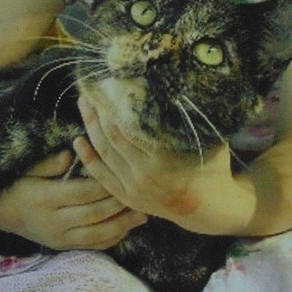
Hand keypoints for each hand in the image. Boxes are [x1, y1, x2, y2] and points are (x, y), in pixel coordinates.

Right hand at [0, 149, 147, 250]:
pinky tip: (127, 230)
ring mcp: (58, 238)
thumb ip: (49, 163)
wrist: (1, 212)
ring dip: (122, 226)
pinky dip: (110, 240)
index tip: (124, 175)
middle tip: (142, 195)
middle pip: (93, 214)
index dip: (105, 185)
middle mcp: (53, 222)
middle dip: (120, 205)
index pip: (82, 193)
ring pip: (95, 235)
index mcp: (45, 199)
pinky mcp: (62, 247)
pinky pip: (90, 246)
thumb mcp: (28, 169)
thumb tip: (69, 155)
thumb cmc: (18, 183)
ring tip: (143, 215)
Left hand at [74, 97, 236, 228]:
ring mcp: (133, 187)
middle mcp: (143, 174)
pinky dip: (88, 157)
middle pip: (110, 136)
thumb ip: (196, 116)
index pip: (128, 125)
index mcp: (162, 158)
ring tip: (83, 103)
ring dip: (90, 127)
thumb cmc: (213, 167)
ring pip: (103, 152)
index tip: (108, 83)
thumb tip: (185, 84)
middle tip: (90, 87)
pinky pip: (101, 175)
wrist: (209, 209)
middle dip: (98, 110)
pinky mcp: (128, 197)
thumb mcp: (209, 139)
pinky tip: (78, 140)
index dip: (115, 104)